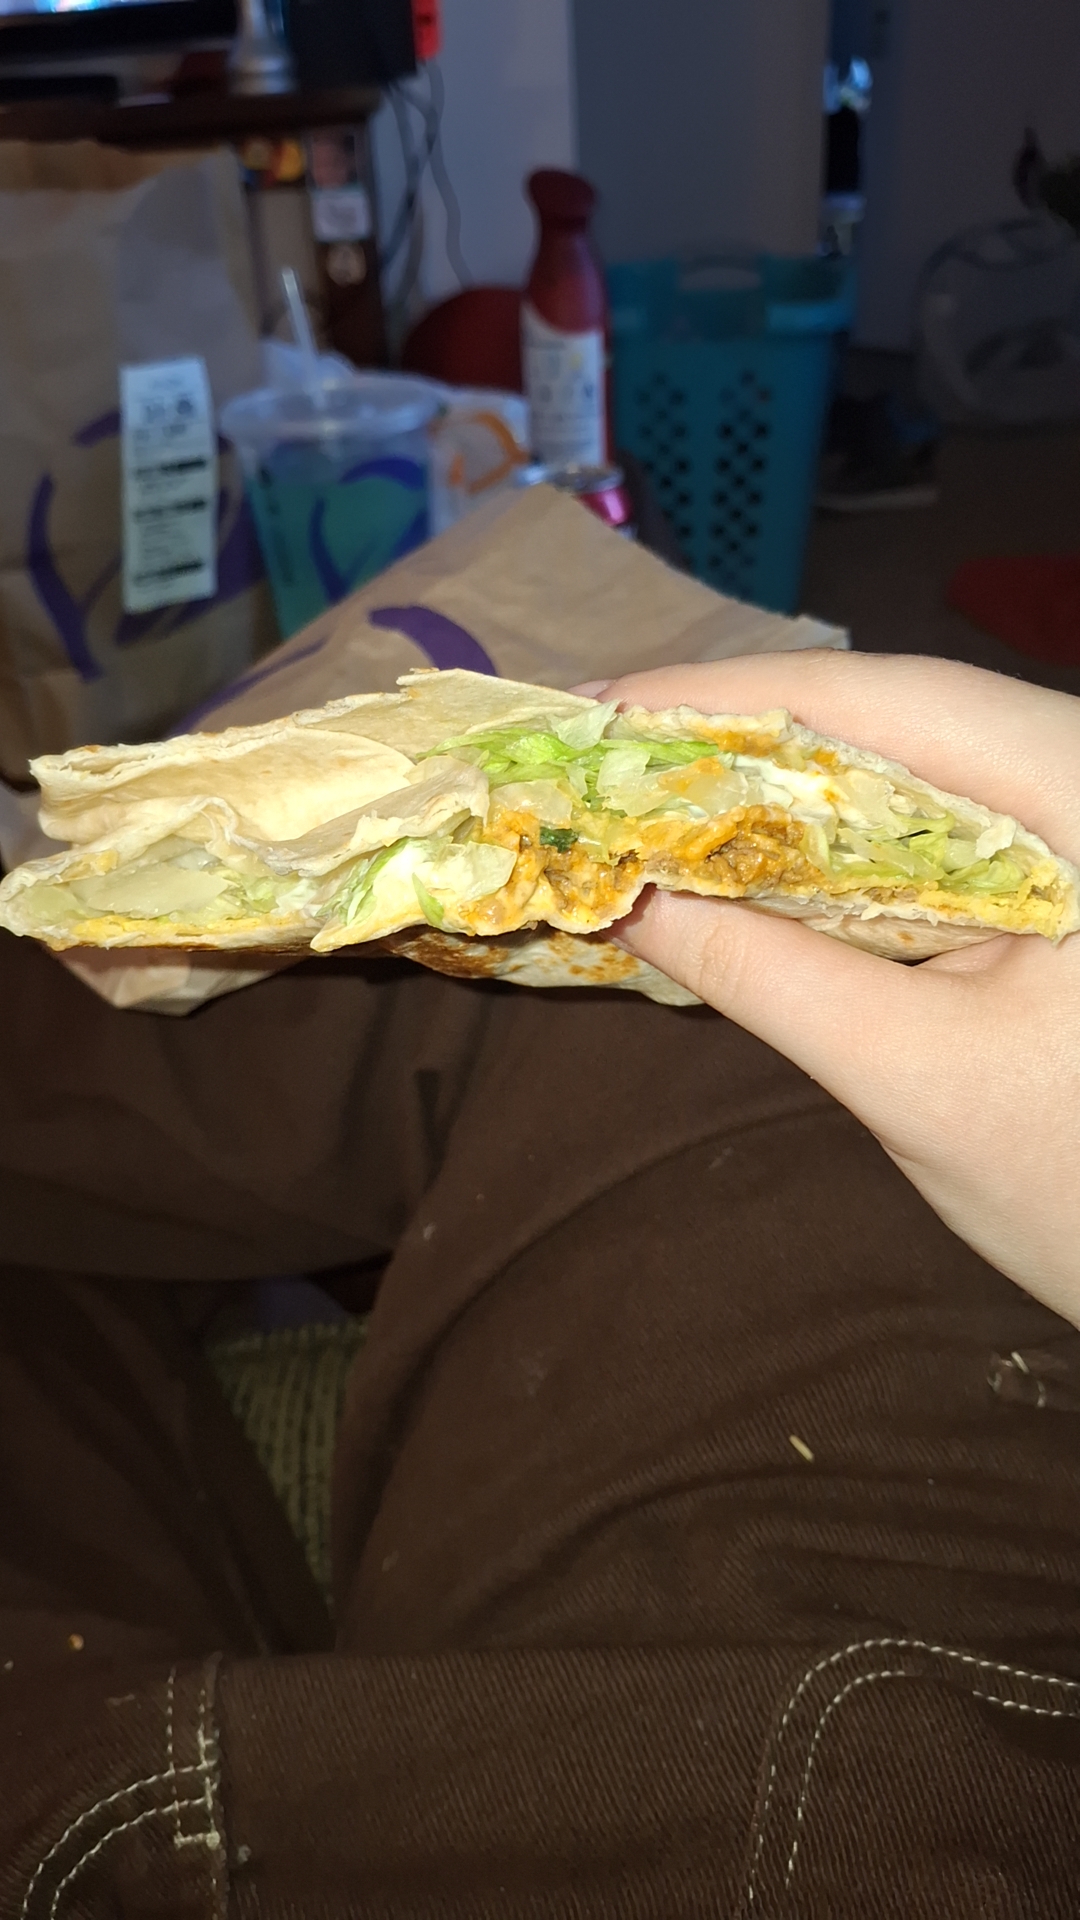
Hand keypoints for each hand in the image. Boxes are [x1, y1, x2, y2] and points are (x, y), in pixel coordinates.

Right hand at [595, 651, 1079, 1327]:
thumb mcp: (918, 1085)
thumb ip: (768, 979)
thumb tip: (626, 894)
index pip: (891, 702)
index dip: (727, 696)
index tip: (592, 708)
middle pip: (895, 721)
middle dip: (737, 737)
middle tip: (591, 757)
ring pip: (911, 773)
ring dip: (777, 794)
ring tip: (641, 804)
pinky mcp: (1067, 882)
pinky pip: (935, 834)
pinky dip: (833, 851)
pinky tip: (747, 868)